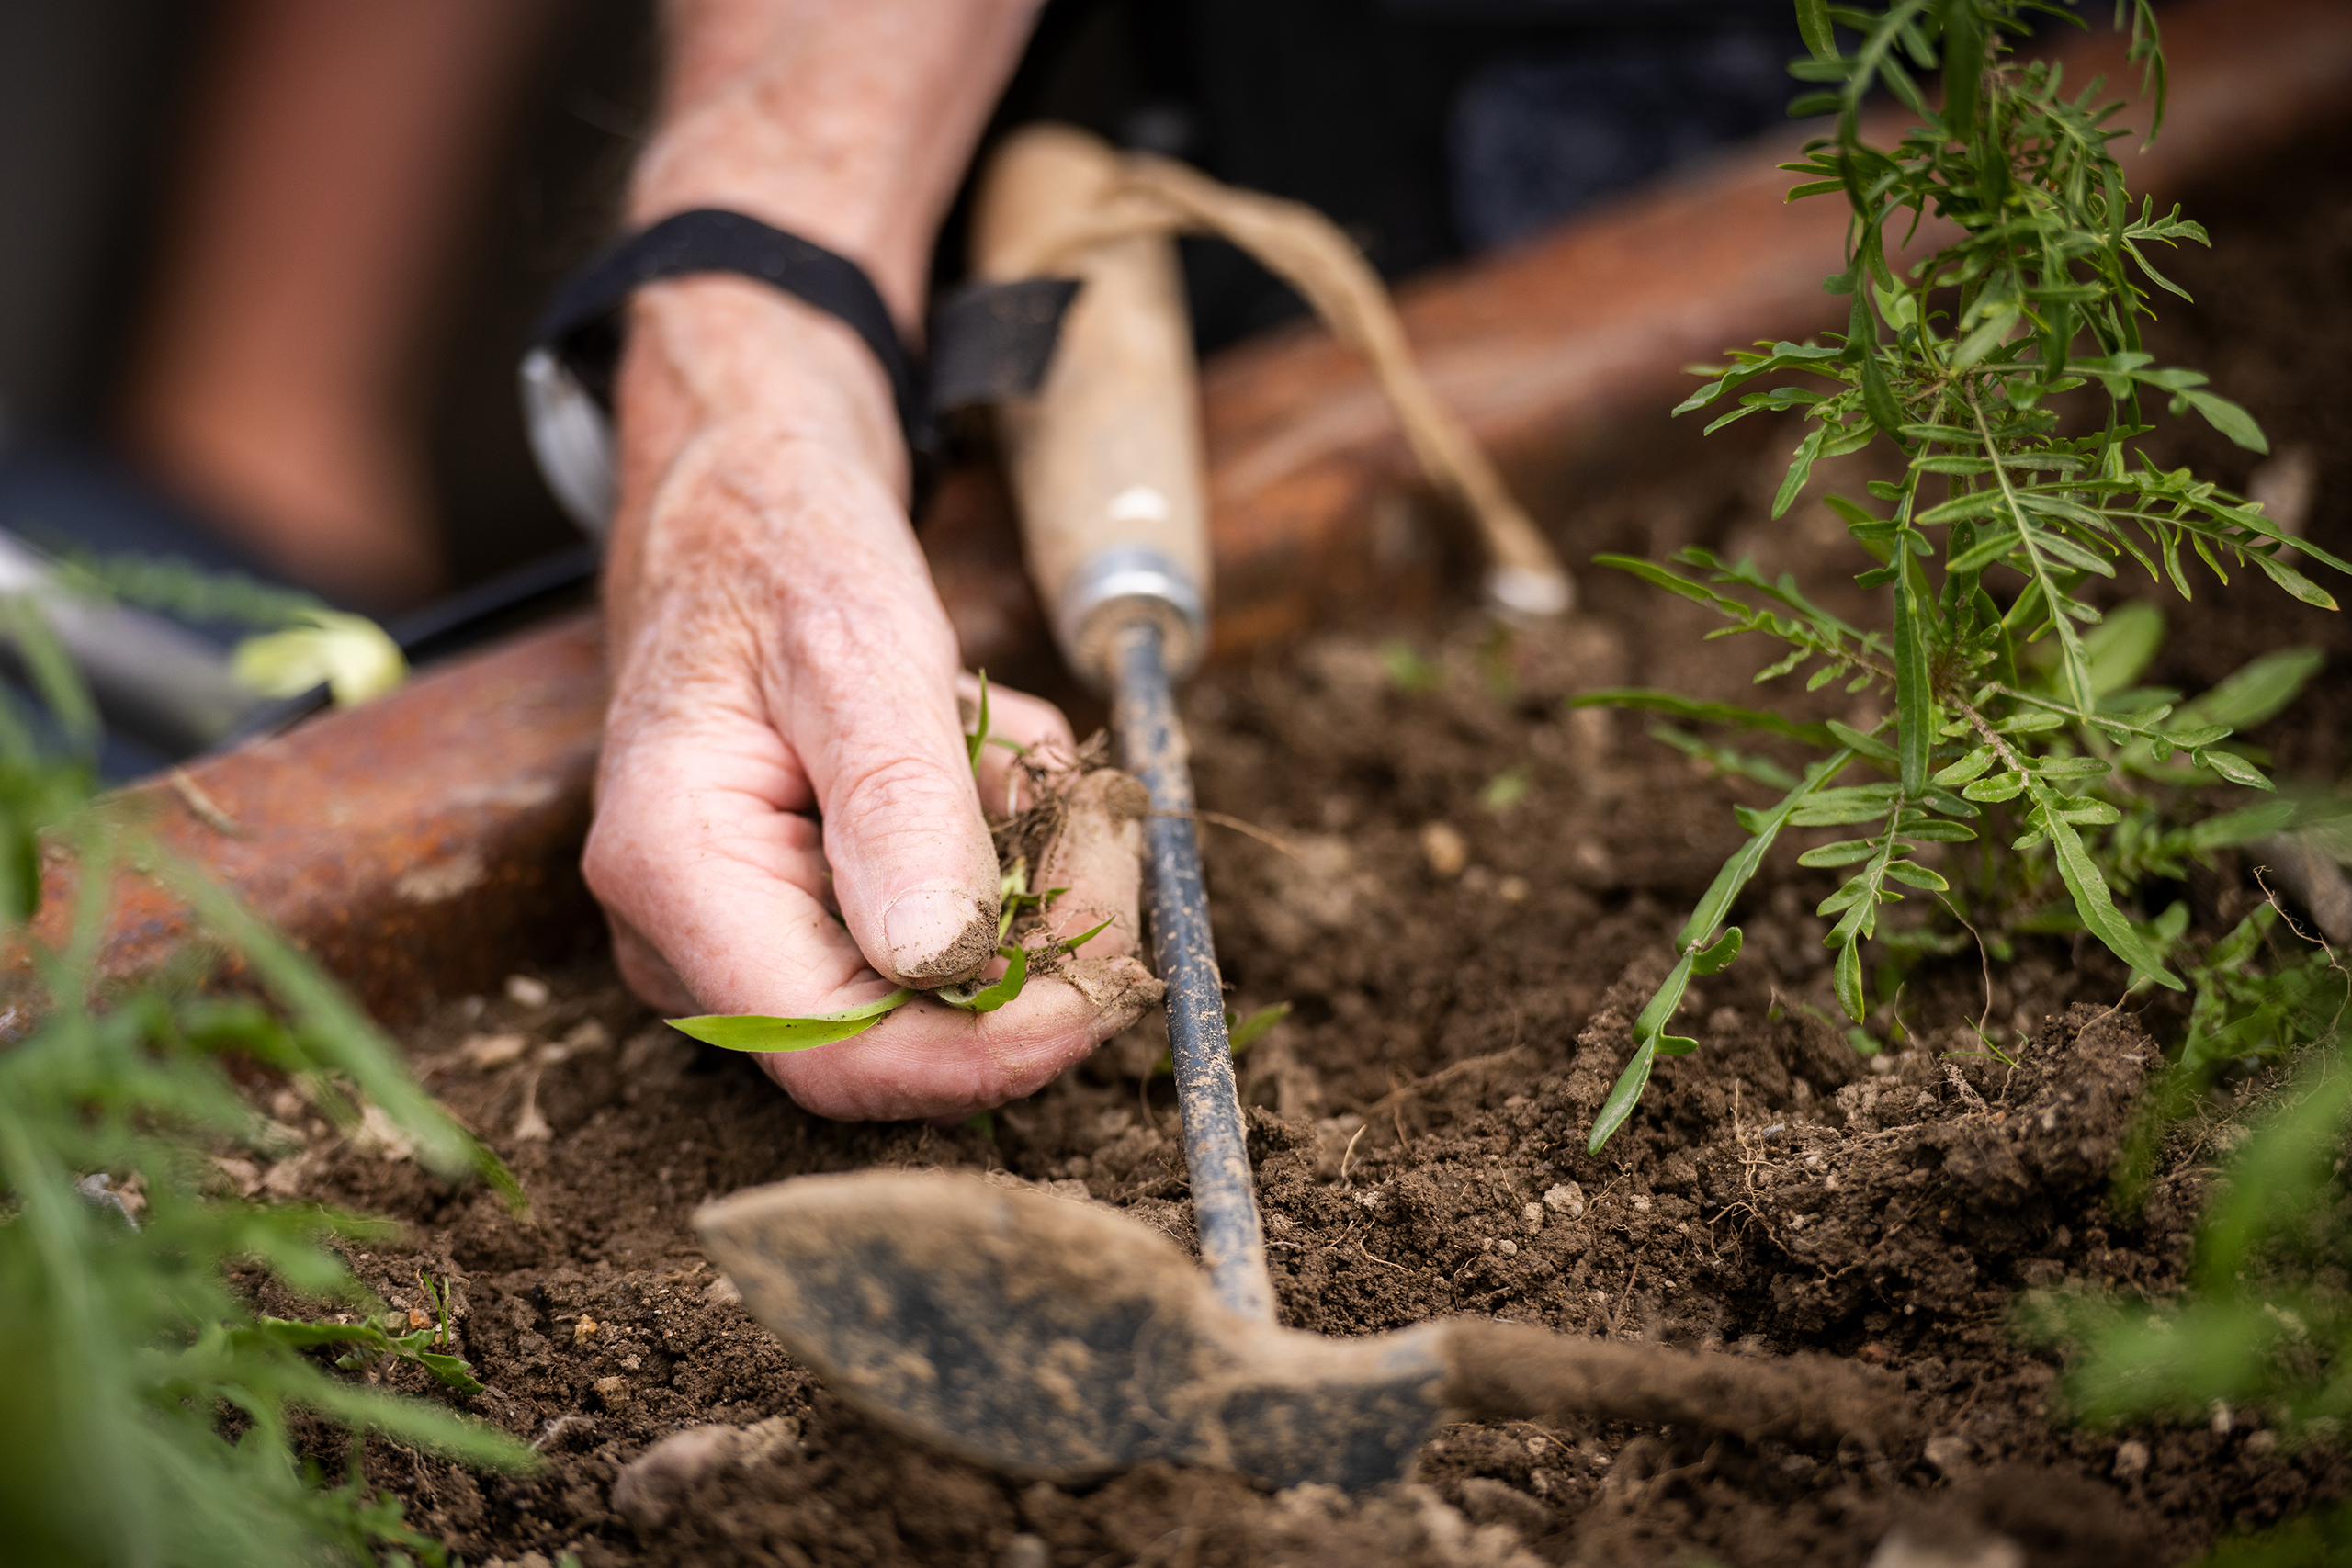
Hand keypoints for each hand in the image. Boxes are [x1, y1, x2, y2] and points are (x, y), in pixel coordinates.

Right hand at [584, 277, 1156, 1120]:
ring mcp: (739, 935)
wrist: (751, 499)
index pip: (833, 1048)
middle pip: (892, 1040)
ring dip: (1025, 896)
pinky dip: (1002, 864)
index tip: (1110, 985)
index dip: (983, 1051)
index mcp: (674, 867)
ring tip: (1028, 762)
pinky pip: (937, 940)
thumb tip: (946, 962)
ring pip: (931, 994)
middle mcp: (686, 932)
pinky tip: (995, 768)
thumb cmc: (785, 552)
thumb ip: (900, 805)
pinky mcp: (804, 917)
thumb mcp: (857, 648)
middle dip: (1026, 960)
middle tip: (1103, 841)